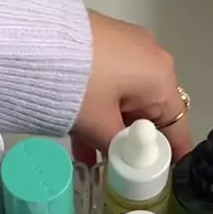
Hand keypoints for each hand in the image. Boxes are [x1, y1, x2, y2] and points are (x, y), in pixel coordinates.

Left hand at [71, 10, 191, 164]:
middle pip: (151, 110)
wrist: (35, 40)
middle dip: (134, 139)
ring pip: (128, 96)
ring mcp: (128, 44)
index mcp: (161, 79)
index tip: (169, 174)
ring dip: (114, 125)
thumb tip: (126, 160)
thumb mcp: (99, 128)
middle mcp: (153, 57)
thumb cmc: (78, 87)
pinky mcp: (105, 39)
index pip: (177, 126)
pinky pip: (112, 80)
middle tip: (120, 166)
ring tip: (94, 156)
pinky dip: (102, 106)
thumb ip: (119, 150)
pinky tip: (82, 132)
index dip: (173, 154)